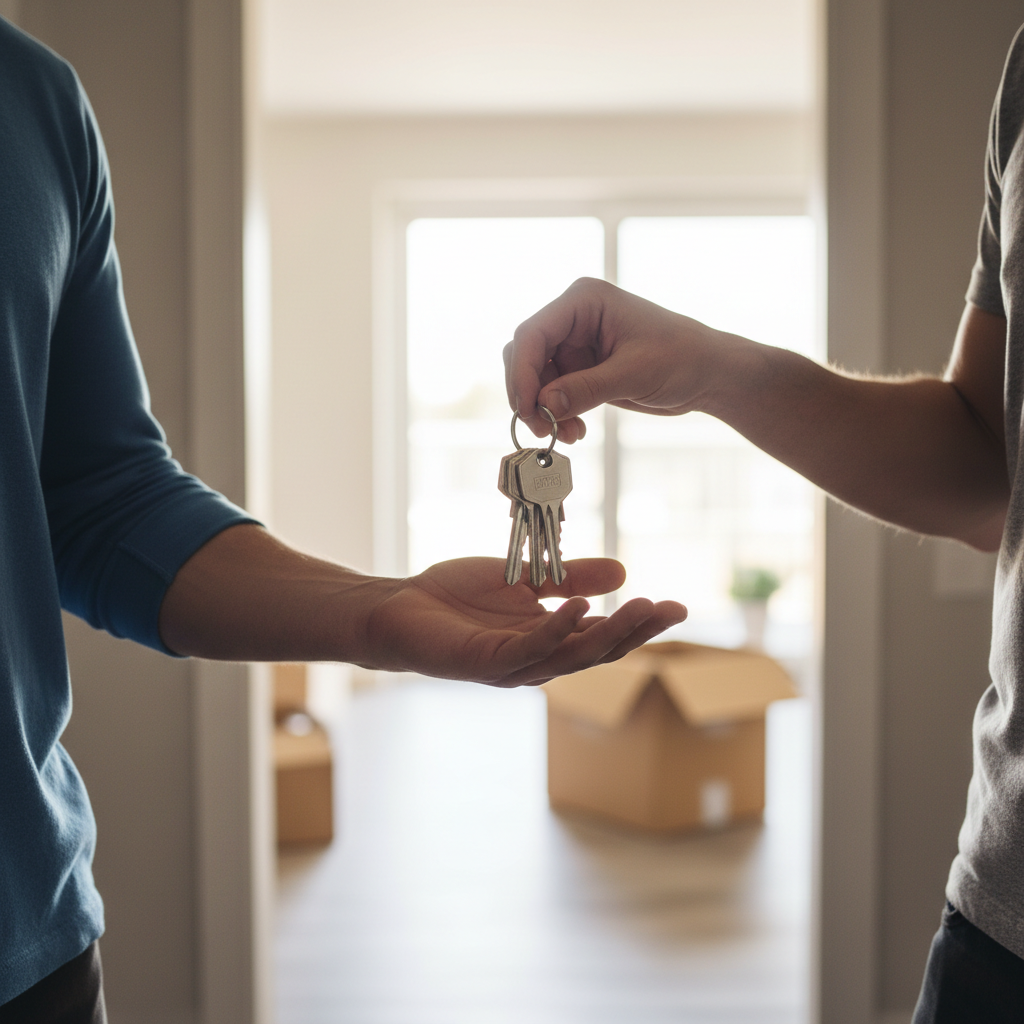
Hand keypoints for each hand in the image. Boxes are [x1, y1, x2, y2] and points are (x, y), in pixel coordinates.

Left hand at [365, 556, 686, 685]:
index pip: (603, 637)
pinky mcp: (485, 663)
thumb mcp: (524, 578)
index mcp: (549, 640)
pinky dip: (554, 629)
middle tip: (670, 609)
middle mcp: (536, 660)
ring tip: (638, 606)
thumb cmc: (456, 598)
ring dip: (607, 632)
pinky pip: (527, 649)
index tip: (677, 606)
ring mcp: (512, 666)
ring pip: (571, 656)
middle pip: (596, 652)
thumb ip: (570, 577)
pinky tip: (577, 607)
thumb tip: (622, 572)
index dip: (640, 624)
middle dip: (635, 631)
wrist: (400, 607)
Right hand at [504, 277, 733, 442]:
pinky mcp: (581, 368)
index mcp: (584, 301)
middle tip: (542, 430)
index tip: (526, 410)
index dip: (522, 373)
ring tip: (566, 435)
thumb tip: (543, 405)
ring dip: (544, 410)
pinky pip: (553, 393)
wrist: (709, 374)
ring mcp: (575, 344)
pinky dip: (557, 414)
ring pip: (536, 379)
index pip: (533, 334)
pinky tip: (576, 431)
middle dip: (530, 395)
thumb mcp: (635, 374)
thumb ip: (586, 388)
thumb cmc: (683, 358)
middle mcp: (573, 318)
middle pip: (526, 356)